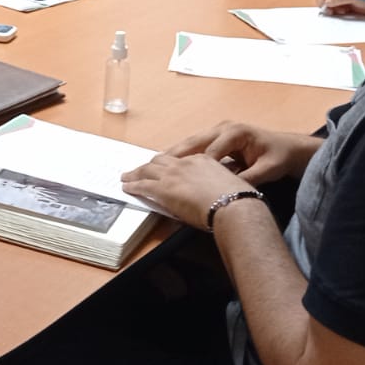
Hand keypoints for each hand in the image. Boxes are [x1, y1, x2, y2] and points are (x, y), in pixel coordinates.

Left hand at [122, 152, 256, 229]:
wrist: (234, 205)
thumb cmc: (237, 199)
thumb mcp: (228, 183)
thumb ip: (216, 183)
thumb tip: (215, 190)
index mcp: (202, 159)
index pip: (179, 159)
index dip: (167, 164)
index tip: (162, 167)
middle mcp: (185, 163)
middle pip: (160, 161)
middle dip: (148, 165)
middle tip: (139, 169)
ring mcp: (173, 174)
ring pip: (147, 170)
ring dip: (135, 173)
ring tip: (127, 176)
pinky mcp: (165, 189)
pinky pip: (143, 185)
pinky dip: (133, 186)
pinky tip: (127, 187)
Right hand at [156, 122, 319, 186]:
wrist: (288, 148)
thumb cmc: (278, 157)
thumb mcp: (267, 170)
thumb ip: (248, 179)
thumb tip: (229, 189)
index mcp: (236, 133)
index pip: (211, 151)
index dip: (197, 166)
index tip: (182, 178)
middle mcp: (224, 128)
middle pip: (195, 142)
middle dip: (175, 155)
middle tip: (154, 166)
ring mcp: (219, 130)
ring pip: (191, 142)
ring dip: (174, 154)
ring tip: (154, 164)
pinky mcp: (217, 137)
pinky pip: (196, 145)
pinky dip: (182, 154)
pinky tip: (168, 163)